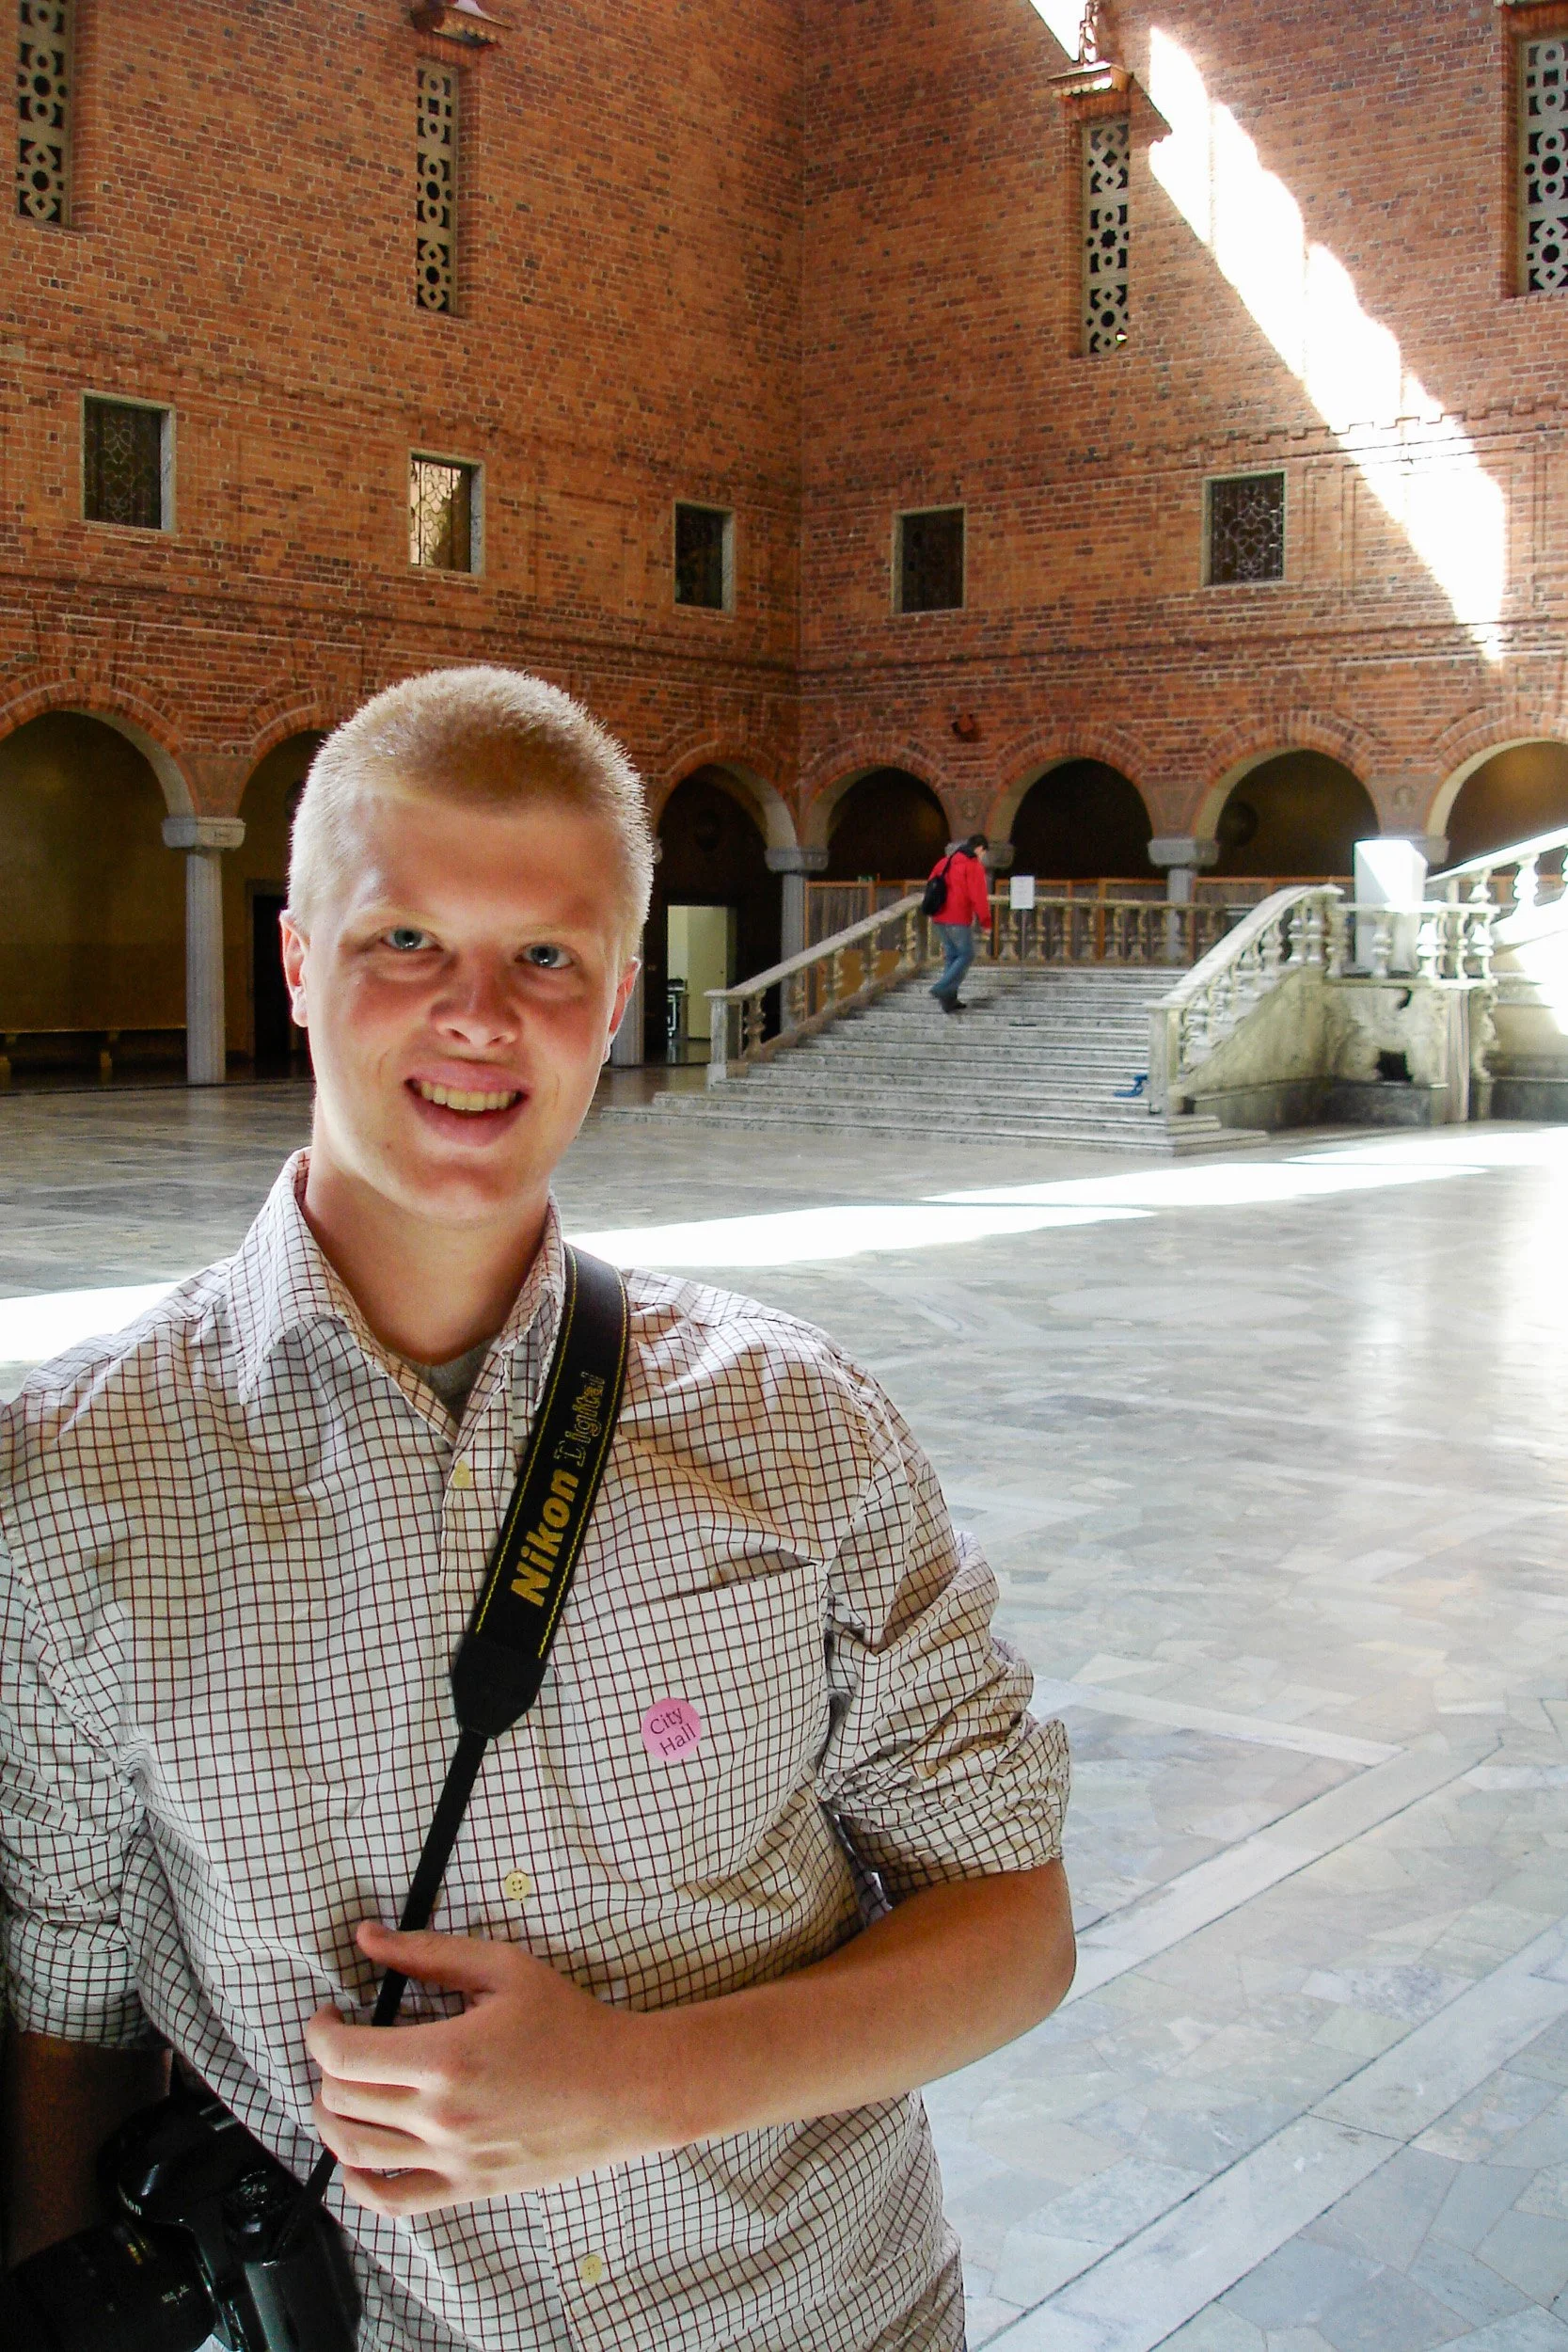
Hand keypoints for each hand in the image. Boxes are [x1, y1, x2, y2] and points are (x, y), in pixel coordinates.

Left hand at [306, 1922, 674, 2214]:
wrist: (623, 2088)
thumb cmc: (568, 2022)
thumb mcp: (504, 1968)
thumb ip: (428, 1953)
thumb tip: (367, 1938)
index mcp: (446, 2057)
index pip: (344, 2056)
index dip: (320, 2031)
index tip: (329, 2013)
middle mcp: (440, 2116)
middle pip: (341, 2101)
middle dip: (325, 2068)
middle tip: (343, 2044)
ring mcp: (451, 2160)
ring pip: (354, 2152)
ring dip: (330, 2119)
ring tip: (342, 2090)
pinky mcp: (466, 2187)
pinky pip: (391, 2201)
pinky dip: (357, 2183)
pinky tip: (358, 2157)